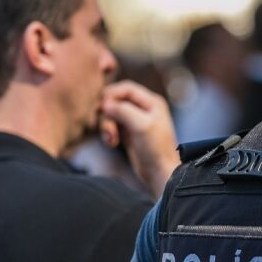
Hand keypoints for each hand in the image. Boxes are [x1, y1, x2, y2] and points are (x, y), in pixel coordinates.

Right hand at [101, 80, 179, 197]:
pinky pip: (112, 126)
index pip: (126, 88)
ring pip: (112, 115)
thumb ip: (123, 111)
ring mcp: (136, 122)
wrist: (160, 173)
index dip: (111, 94)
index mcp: (152, 102)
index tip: (101, 106)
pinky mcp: (129, 134)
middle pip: (116, 101)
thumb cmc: (156, 149)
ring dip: (107, 126)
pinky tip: (112, 143)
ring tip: (111, 140)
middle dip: (108, 114)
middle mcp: (144, 109)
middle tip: (108, 129)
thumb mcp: (141, 125)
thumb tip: (104, 104)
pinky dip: (109, 133)